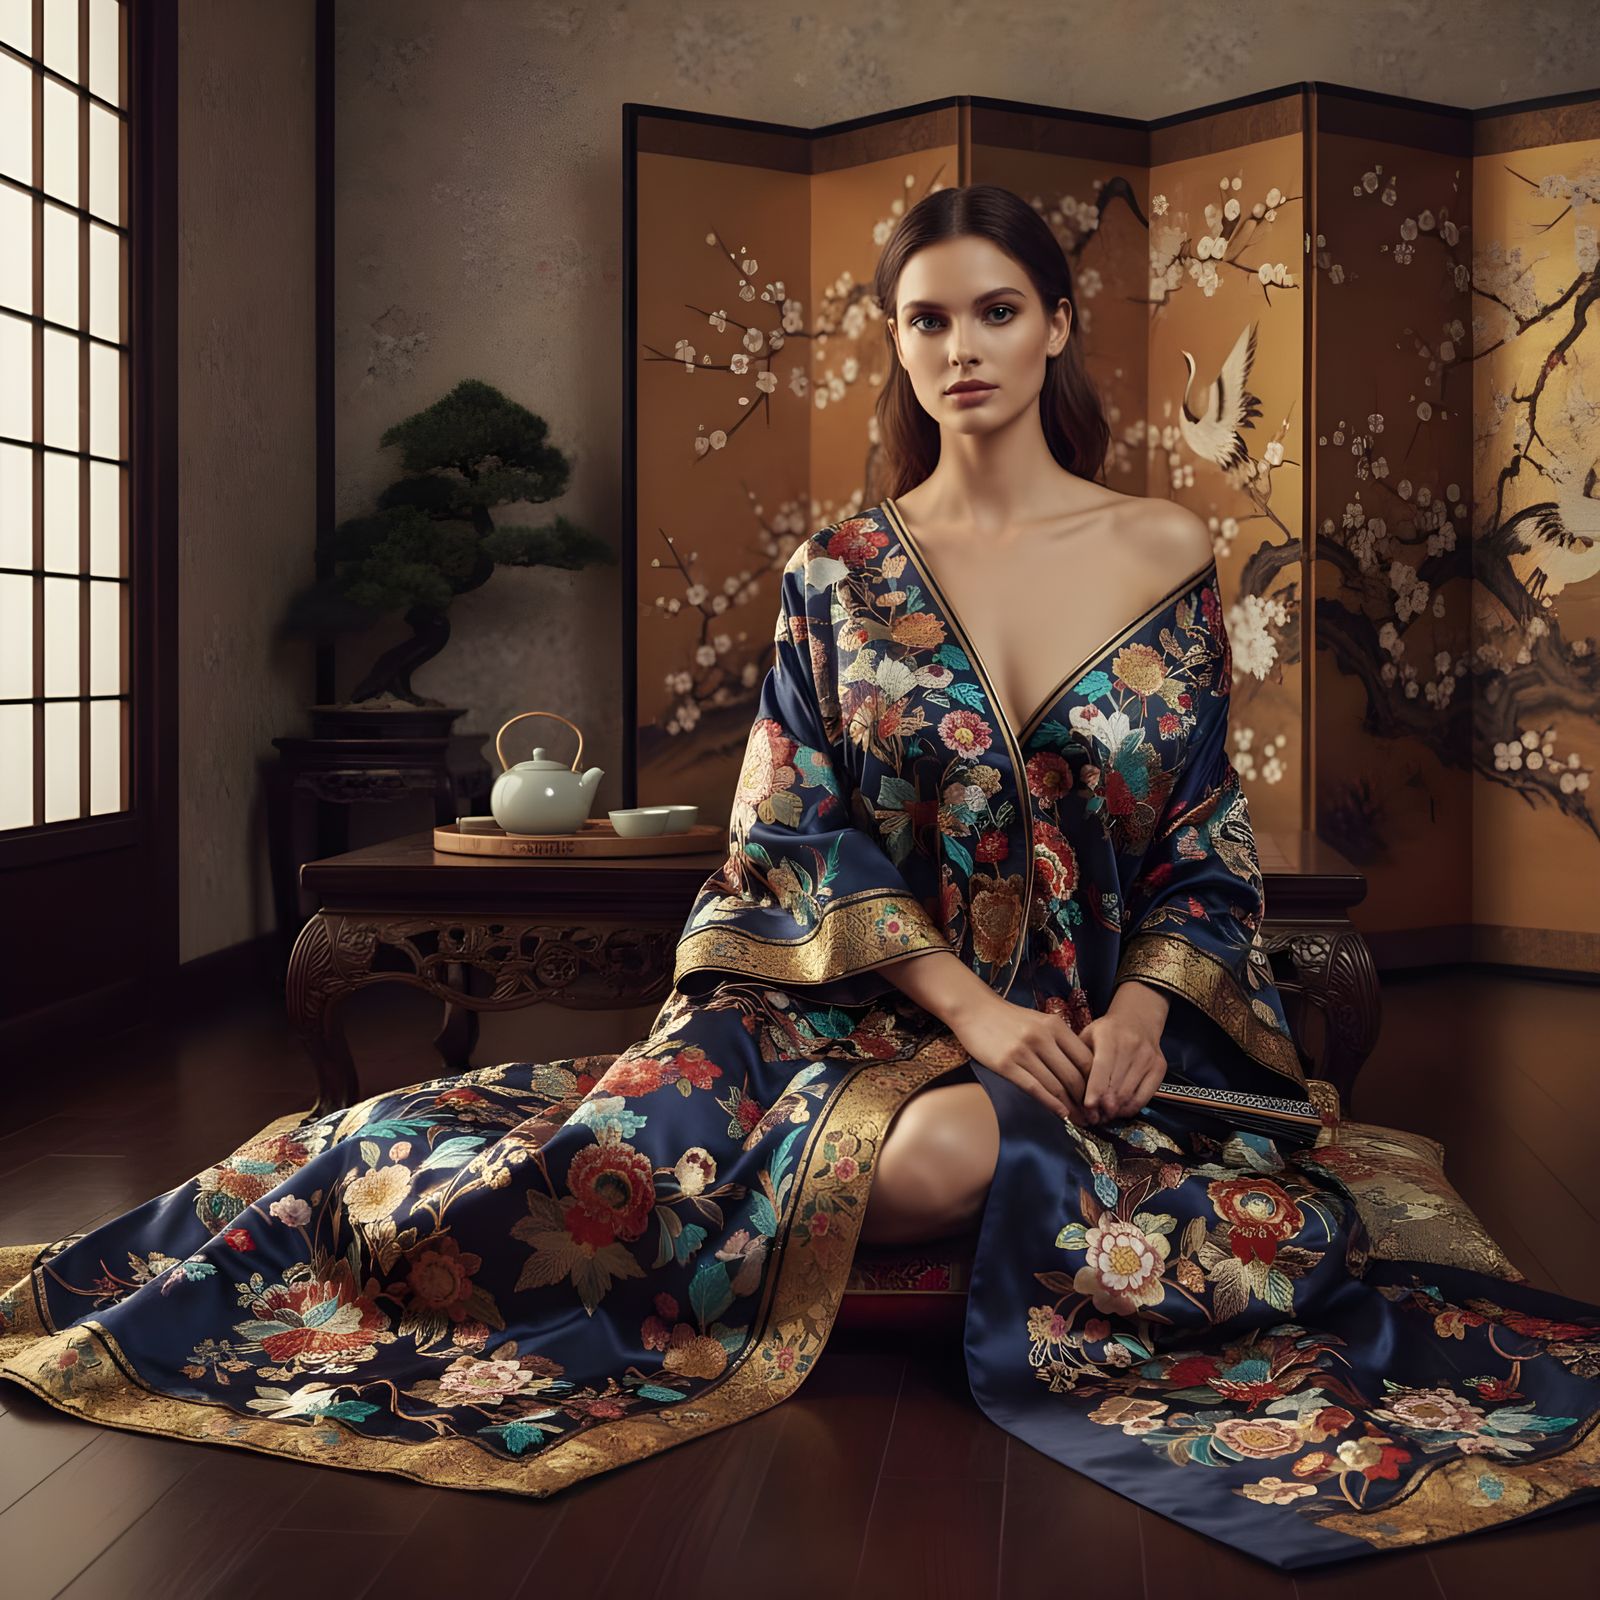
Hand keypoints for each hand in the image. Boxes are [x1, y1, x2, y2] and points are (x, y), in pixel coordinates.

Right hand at [945, 990, 1093, 1121]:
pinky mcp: (1006, 1064)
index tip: (1101, 1098)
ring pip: (1056, 1085)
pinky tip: (1061, 1114)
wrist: (975, 1009)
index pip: (1085, 1059)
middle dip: (1087, 1100)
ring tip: (1080, 1120)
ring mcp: (1023, 1051)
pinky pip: (1034, 1088)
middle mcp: (1042, 1037)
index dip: (1097, 1082)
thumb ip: (1060, 1041)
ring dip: (1071, 1107)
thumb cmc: (1009, 1019)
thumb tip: (1083, 1070)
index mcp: (1055, 1026)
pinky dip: (1051, 1104)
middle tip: (1094, 1116)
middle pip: (1073, 1075)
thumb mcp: (1040, 1022)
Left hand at [1078, 984, 1168, 1123]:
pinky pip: (1144, 1097)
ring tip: (1102, 1116)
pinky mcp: (1159, 1068)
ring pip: (1129, 1094)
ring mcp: (1148, 1058)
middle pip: (1116, 1086)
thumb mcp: (1087, 1036)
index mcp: (1109, 1037)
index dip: (1095, 1091)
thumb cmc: (1106, 1032)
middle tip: (1091, 1117)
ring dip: (1115, 1110)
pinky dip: (1130, 1108)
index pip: (1102, 1069)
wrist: (1137, 1020)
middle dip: (1103, 1106)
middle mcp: (1132, 1046)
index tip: (1087, 1107)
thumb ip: (1079, 1059)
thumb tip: (1070, 1089)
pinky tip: (1118, 1110)